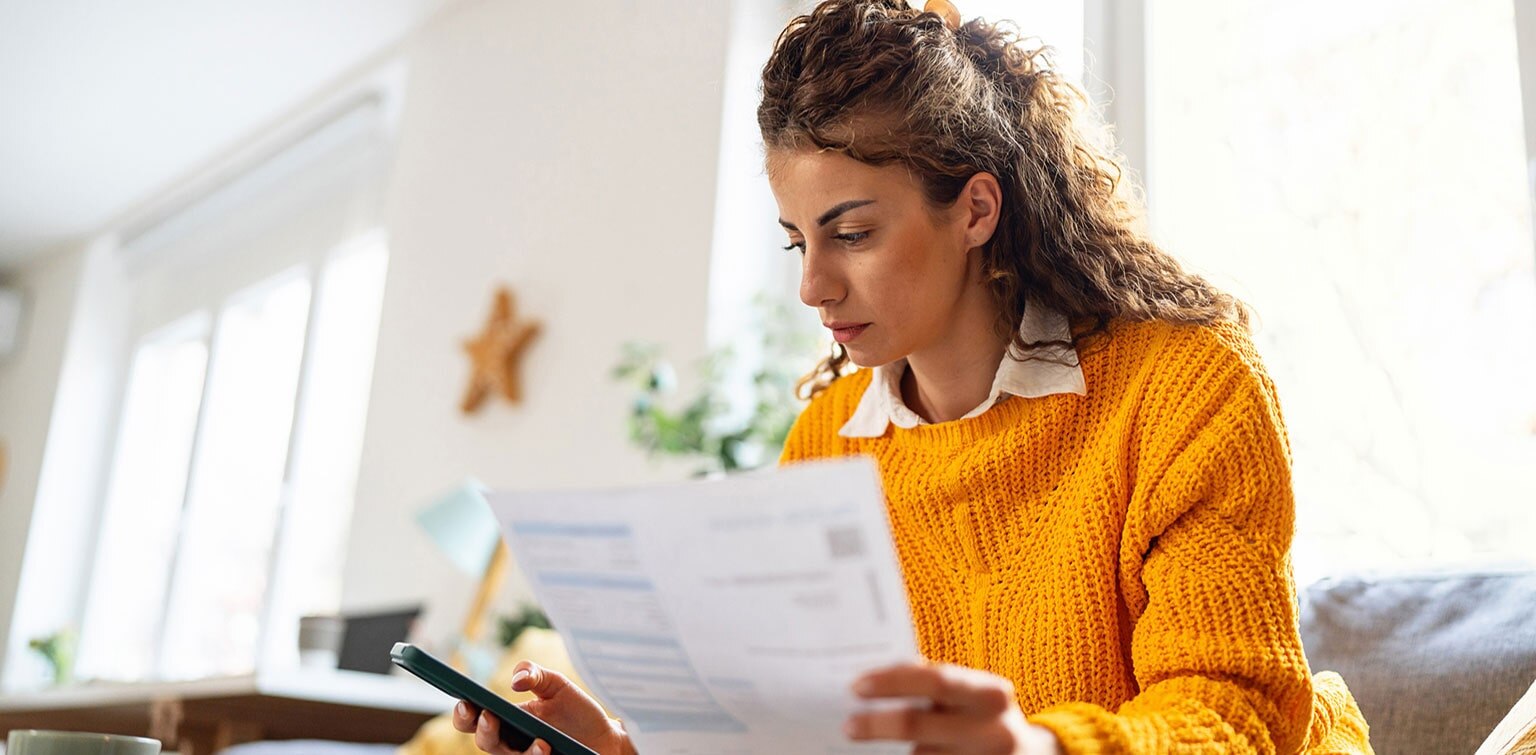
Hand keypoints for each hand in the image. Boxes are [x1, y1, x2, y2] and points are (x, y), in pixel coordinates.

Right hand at [450, 661, 634, 754]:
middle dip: (483, 731)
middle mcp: (511, 742)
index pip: (475, 718)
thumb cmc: (575, 709)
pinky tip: (545, 746)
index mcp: (506, 718)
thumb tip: (515, 681)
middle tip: (489, 717)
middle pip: (485, 742)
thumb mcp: (557, 684)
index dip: (464, 713)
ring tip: (539, 740)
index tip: (465, 702)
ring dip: (517, 751)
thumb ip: (535, 673)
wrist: (605, 735)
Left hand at [845, 662, 1062, 753]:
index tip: (857, 686)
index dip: (892, 681)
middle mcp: (993, 730)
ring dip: (897, 753)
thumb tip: (878, 680)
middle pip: (917, 724)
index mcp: (991, 694)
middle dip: (875, 724)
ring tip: (881, 747)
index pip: (934, 679)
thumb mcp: (974, 694)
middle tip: (849, 726)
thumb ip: (937, 683)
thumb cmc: (987, 718)